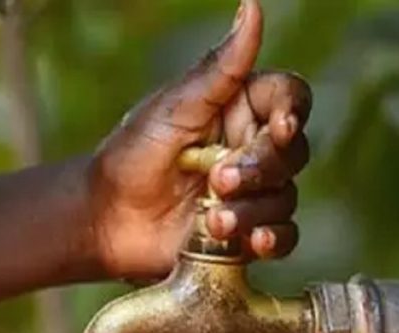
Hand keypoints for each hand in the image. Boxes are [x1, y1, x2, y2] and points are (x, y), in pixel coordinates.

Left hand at [89, 0, 311, 278]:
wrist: (106, 218)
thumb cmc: (131, 155)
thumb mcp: (173, 109)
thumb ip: (220, 68)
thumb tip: (252, 7)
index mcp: (238, 109)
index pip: (288, 98)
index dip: (292, 111)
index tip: (280, 126)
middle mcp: (251, 148)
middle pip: (293, 151)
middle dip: (260, 168)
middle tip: (219, 181)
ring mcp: (251, 193)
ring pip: (286, 196)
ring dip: (254, 209)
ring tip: (214, 220)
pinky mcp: (246, 233)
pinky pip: (283, 236)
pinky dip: (273, 239)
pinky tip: (253, 242)